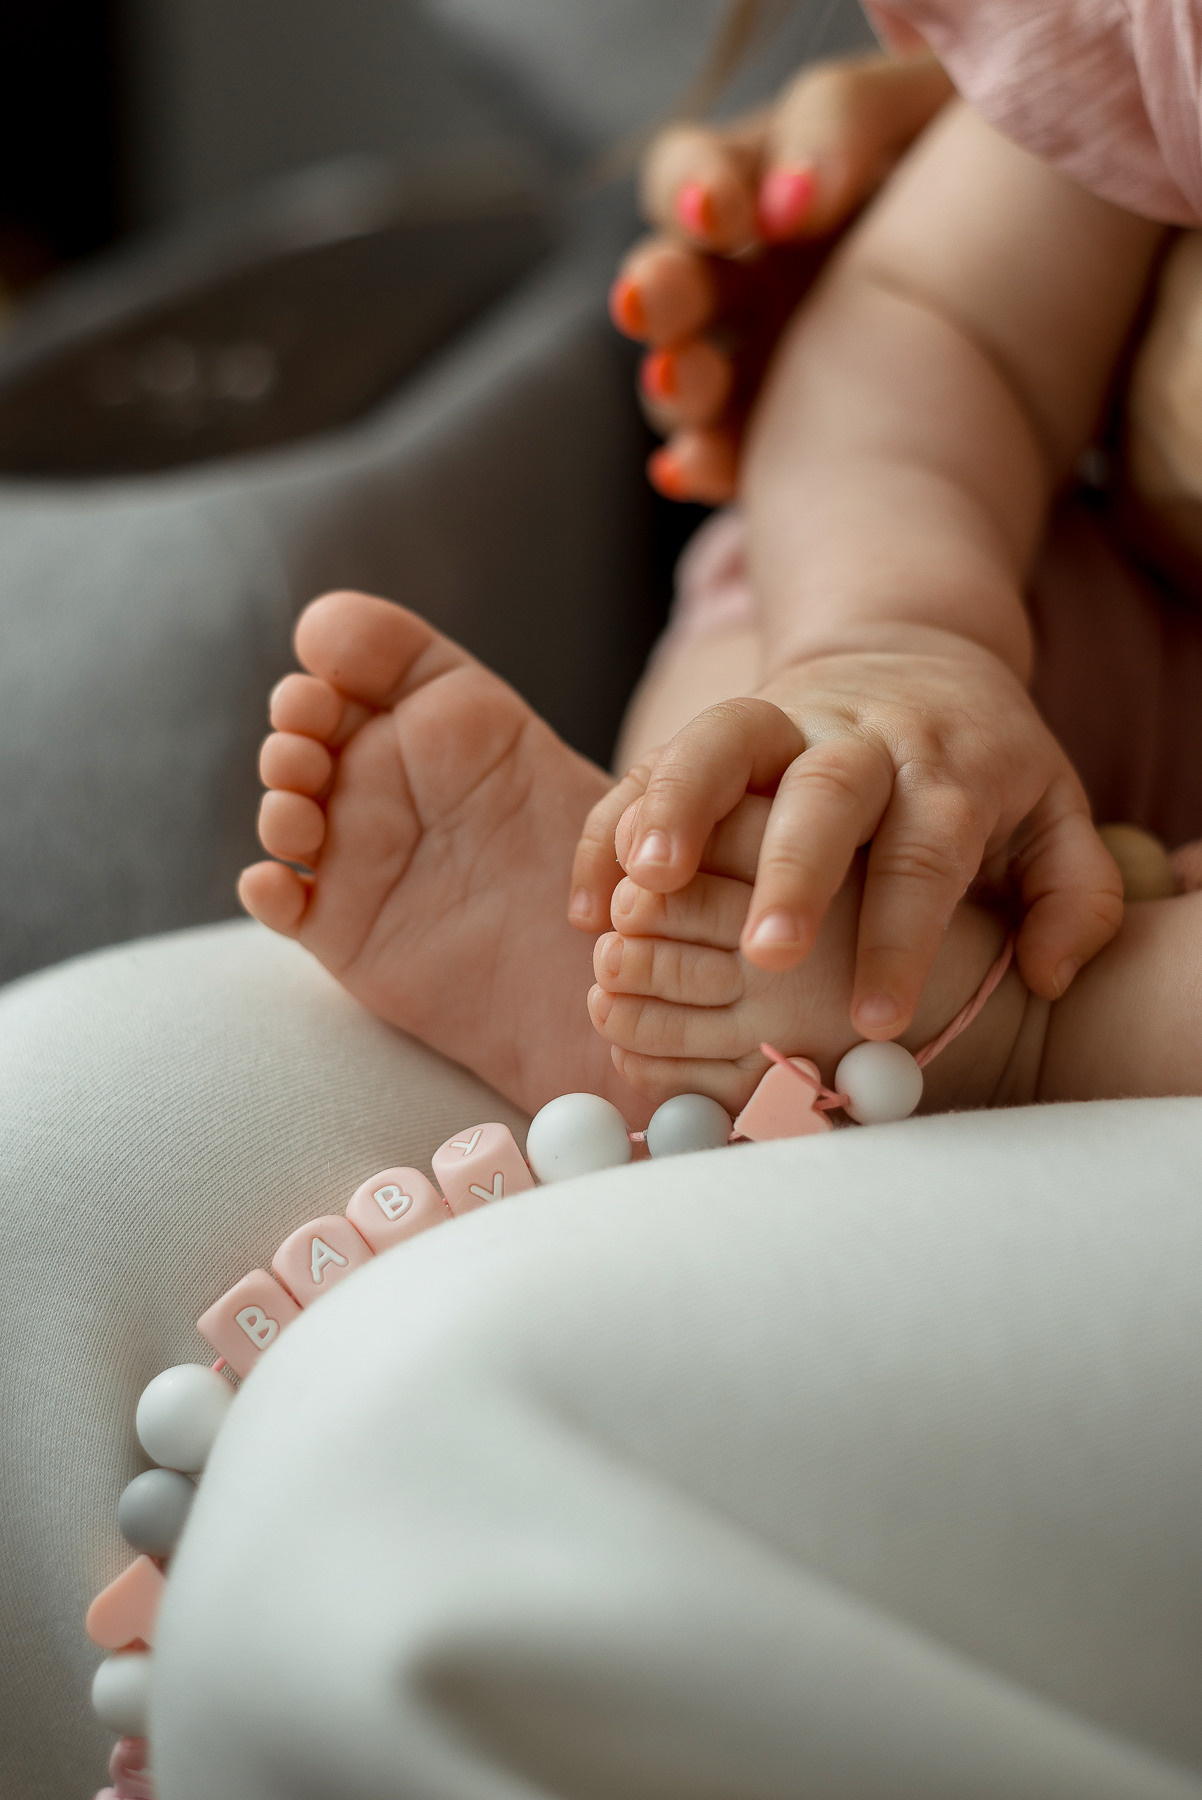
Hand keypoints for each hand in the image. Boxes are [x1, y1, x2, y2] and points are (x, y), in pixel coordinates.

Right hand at [571, 629, 1122, 1035]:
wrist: (912, 652)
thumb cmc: (983, 764)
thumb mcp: (1057, 814)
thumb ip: (1072, 892)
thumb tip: (1044, 973)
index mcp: (947, 769)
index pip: (927, 853)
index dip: (904, 937)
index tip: (878, 1021)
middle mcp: (861, 737)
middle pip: (825, 789)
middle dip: (793, 870)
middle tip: (768, 955)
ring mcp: (781, 720)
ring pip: (722, 741)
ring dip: (678, 806)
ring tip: (645, 885)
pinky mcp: (718, 729)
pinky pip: (652, 764)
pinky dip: (613, 826)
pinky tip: (587, 905)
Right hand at [610, 48, 953, 502]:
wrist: (1057, 269)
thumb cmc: (971, 163)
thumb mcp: (918, 104)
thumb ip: (840, 122)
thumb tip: (785, 205)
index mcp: (761, 181)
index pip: (689, 175)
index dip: (690, 191)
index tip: (727, 215)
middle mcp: (745, 276)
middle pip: (670, 284)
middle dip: (657, 296)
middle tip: (652, 307)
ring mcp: (759, 366)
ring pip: (685, 380)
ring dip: (675, 388)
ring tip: (683, 387)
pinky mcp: (784, 440)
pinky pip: (728, 459)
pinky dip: (704, 467)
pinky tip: (689, 472)